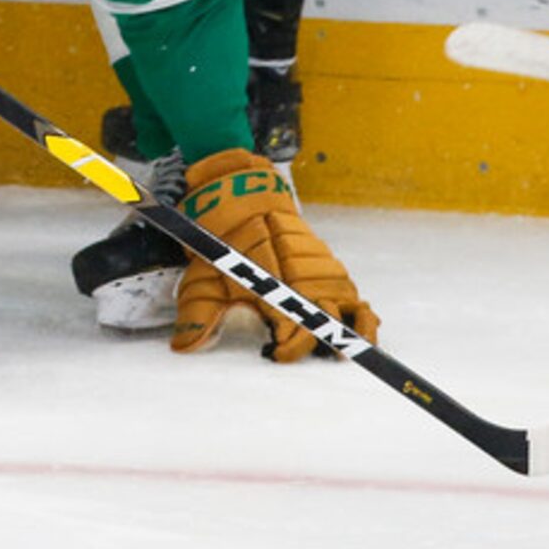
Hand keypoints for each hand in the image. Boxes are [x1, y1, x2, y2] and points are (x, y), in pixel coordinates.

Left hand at [170, 148, 378, 360]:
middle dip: (323, 336)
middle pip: (322, 310)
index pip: (290, 320)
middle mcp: (296, 270)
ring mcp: (314, 261)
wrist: (239, 194)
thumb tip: (184, 346)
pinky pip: (348, 285)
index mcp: (268, 278)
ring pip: (342, 297)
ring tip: (345, 348)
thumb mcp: (203, 278)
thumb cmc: (222, 244)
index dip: (291, 345)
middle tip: (323, 354)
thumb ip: (198, 316)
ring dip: (348, 324)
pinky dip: (358, 307)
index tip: (278, 353)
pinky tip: (365, 326)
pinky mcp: (325, 257)